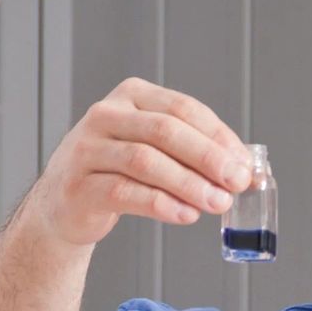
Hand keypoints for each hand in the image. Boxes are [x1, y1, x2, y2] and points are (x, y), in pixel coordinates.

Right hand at [24, 77, 252, 245]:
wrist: (66, 203)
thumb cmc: (121, 171)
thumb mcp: (158, 151)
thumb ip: (197, 154)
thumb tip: (245, 170)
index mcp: (132, 96)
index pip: (183, 108)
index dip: (218, 136)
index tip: (244, 164)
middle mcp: (106, 115)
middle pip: (165, 131)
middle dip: (208, 158)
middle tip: (236, 182)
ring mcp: (86, 149)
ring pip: (145, 161)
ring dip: (189, 184)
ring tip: (217, 202)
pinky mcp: (77, 186)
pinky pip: (124, 192)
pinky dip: (161, 204)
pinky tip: (186, 214)